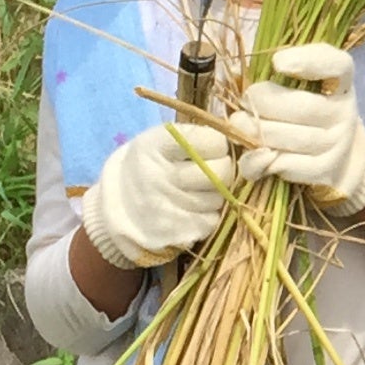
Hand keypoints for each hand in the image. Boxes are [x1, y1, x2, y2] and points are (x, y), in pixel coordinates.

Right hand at [82, 122, 234, 269]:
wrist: (117, 205)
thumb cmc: (150, 165)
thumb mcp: (162, 141)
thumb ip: (199, 136)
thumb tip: (247, 134)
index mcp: (156, 145)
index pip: (213, 141)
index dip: (217, 144)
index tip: (209, 148)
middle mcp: (159, 175)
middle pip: (220, 172)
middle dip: (223, 170)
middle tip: (211, 170)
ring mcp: (166, 206)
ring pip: (219, 197)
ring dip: (215, 193)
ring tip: (195, 189)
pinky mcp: (174, 231)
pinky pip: (211, 220)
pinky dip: (208, 214)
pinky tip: (192, 207)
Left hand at [237, 43, 364, 214]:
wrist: (335, 154)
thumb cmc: (306, 111)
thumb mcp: (302, 85)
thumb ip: (276, 74)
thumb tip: (234, 72)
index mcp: (341, 82)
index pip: (338, 65)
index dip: (310, 61)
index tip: (277, 62)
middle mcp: (345, 111)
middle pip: (306, 107)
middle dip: (264, 104)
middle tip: (243, 102)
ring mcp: (338, 143)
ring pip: (295, 138)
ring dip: (259, 132)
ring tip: (239, 124)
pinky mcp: (325, 170)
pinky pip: (289, 165)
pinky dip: (264, 159)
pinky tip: (253, 151)